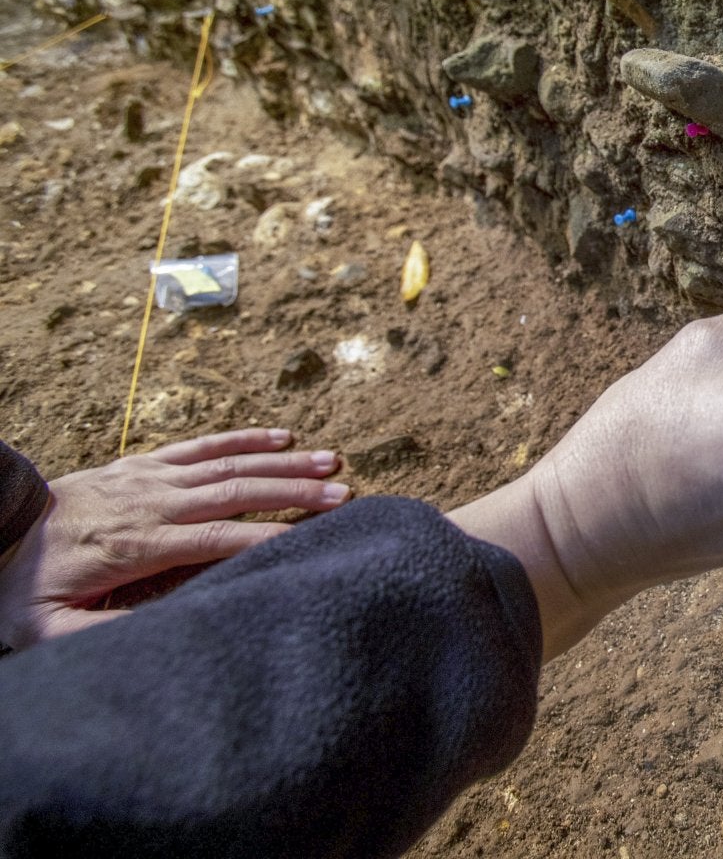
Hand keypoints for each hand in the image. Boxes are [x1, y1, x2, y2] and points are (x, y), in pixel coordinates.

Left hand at [0, 429, 349, 649]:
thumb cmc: (21, 588)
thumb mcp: (46, 627)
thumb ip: (101, 632)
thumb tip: (161, 634)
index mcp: (136, 545)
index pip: (216, 540)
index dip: (268, 540)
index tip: (314, 539)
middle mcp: (150, 503)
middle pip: (236, 494)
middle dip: (294, 493)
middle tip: (344, 495)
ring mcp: (147, 477)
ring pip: (227, 465)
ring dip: (283, 462)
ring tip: (331, 460)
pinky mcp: (142, 463)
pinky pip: (202, 445)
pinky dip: (244, 437)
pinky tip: (281, 434)